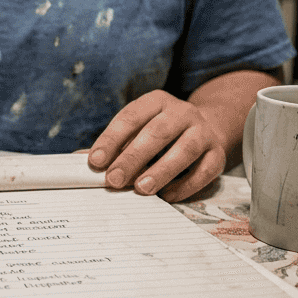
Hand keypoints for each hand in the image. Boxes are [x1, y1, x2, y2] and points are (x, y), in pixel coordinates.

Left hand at [85, 90, 226, 201]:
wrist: (206, 128)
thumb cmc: (160, 133)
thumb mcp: (137, 130)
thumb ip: (113, 145)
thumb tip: (79, 162)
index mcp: (156, 102)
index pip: (130, 117)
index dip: (111, 139)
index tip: (95, 161)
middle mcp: (182, 112)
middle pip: (157, 132)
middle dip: (133, 157)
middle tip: (114, 179)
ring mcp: (203, 131)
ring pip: (185, 149)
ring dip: (162, 170)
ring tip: (142, 188)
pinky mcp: (218, 153)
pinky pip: (205, 169)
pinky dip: (186, 184)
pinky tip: (167, 195)